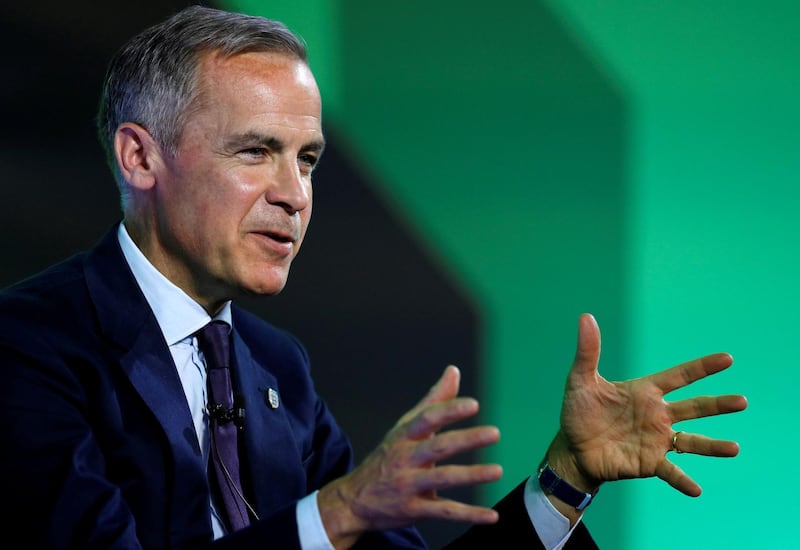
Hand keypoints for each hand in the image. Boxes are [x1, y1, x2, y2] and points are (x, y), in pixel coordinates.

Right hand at [317, 365, 501, 548]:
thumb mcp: (405, 428)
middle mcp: (405, 458)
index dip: (449, 411)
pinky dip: (468, 514)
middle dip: (466, 439)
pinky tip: (491, 516)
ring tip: (497, 470)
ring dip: (471, 475)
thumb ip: (433, 401)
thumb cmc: (388, 457)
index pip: (427, 418)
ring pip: (442, 478)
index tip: (473, 405)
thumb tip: (453, 371)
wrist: (353, 500)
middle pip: (437, 446)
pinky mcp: (413, 510)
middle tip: (494, 433)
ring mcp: (408, 485)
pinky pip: (443, 512)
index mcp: (404, 435)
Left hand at [547, 313, 746, 514]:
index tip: (727, 359)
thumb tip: (586, 316)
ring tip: (734, 448)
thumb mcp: (580, 380)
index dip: (702, 367)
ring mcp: (656, 440)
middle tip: (743, 401)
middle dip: (718, 405)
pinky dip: (683, 480)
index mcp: (645, 392)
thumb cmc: (579, 411)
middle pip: (694, 407)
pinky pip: (671, 472)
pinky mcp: (649, 463)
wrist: (573, 448)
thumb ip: (588, 351)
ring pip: (691, 441)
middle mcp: (657, 415)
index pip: (679, 376)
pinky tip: (696, 489)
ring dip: (712, 446)